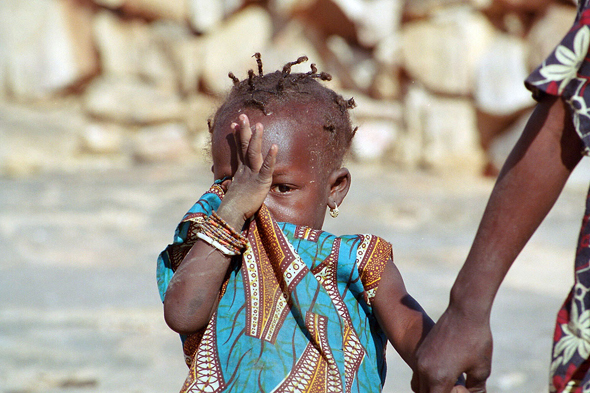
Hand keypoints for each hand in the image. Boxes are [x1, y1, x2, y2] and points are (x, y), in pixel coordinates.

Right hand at [216, 114, 276, 229]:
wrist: (231, 215)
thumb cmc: (233, 208)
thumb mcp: (235, 193)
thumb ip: (234, 186)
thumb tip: (229, 183)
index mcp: (240, 172)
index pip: (239, 150)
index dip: (238, 137)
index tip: (234, 124)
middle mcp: (245, 170)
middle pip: (245, 146)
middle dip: (244, 130)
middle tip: (242, 115)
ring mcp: (252, 175)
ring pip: (254, 153)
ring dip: (256, 138)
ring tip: (259, 124)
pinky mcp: (260, 182)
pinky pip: (266, 168)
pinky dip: (270, 157)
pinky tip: (275, 147)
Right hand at [414, 306, 491, 392]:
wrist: (465, 311)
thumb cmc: (476, 340)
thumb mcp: (481, 369)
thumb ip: (475, 389)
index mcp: (438, 378)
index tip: (464, 388)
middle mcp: (423, 370)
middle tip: (460, 385)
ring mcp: (420, 360)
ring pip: (419, 387)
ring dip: (432, 389)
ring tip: (452, 381)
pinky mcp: (421, 351)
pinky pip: (418, 375)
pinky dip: (428, 380)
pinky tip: (447, 371)